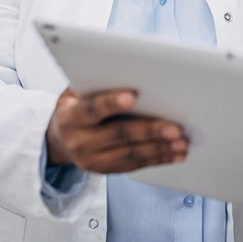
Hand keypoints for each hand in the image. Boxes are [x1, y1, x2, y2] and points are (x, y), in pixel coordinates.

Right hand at [45, 87, 188, 173]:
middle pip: (118, 134)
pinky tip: (175, 154)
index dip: (111, 103)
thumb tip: (135, 70)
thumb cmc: (79, 103)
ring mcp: (91, 160)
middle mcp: (78, 141)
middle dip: (149, 131)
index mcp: (70, 116)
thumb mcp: (78, 90)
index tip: (132, 96)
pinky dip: (157, 159)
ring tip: (182, 143)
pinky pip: (134, 165)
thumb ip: (101, 82)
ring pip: (130, 155)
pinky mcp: (104, 171)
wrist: (60, 137)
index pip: (92, 109)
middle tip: (175, 128)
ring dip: (160, 149)